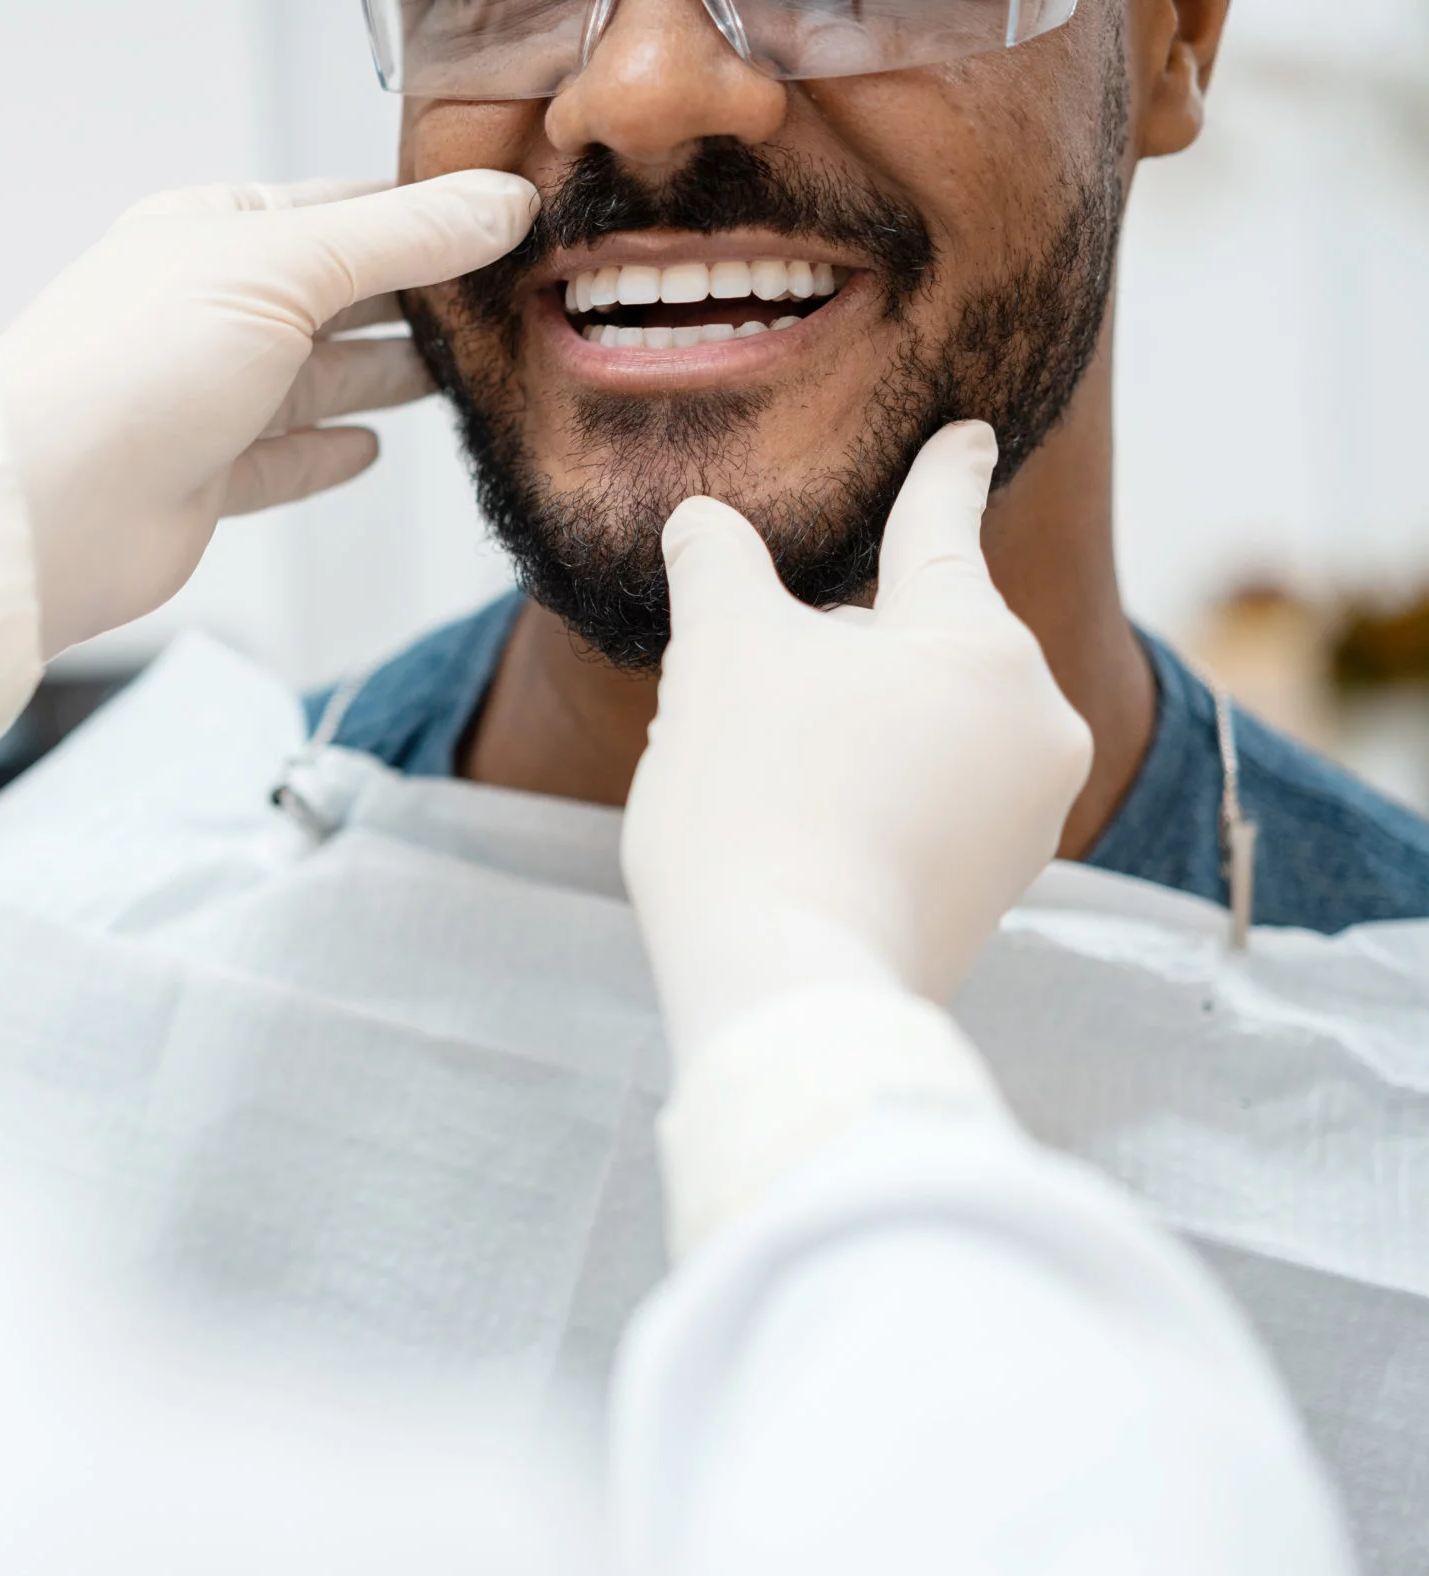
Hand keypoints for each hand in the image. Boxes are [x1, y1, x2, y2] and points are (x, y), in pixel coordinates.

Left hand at [0, 173, 538, 657]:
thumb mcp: (285, 268)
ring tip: (461, 370)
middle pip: (332, 297)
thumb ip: (401, 239)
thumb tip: (500, 206)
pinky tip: (371, 448)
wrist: (48, 508)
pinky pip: (281, 461)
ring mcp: (202, 398)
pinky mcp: (202, 480)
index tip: (499, 224)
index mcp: (209, 232)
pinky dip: (327, 452)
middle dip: (411, 299)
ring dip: (383, 375)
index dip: (417, 215)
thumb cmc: (133, 367)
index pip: (336, 210)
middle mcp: (204, 310)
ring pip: (316, 379)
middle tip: (499, 302)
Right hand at [620, 423, 1094, 1066]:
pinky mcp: (994, 892)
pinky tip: (795, 833)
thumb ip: (716, 565)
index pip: (943, 528)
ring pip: (918, 726)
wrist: (788, 981)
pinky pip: (926, 806)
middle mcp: (1033, 722)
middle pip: (916, 642)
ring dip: (843, 728)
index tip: (972, 434)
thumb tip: (701, 522)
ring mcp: (1024, 817)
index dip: (942, 474)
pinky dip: (864, 799)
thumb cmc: (757, 798)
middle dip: (836, 650)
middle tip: (744, 698)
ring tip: (759, 780)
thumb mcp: (720, 654)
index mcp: (981, 640)